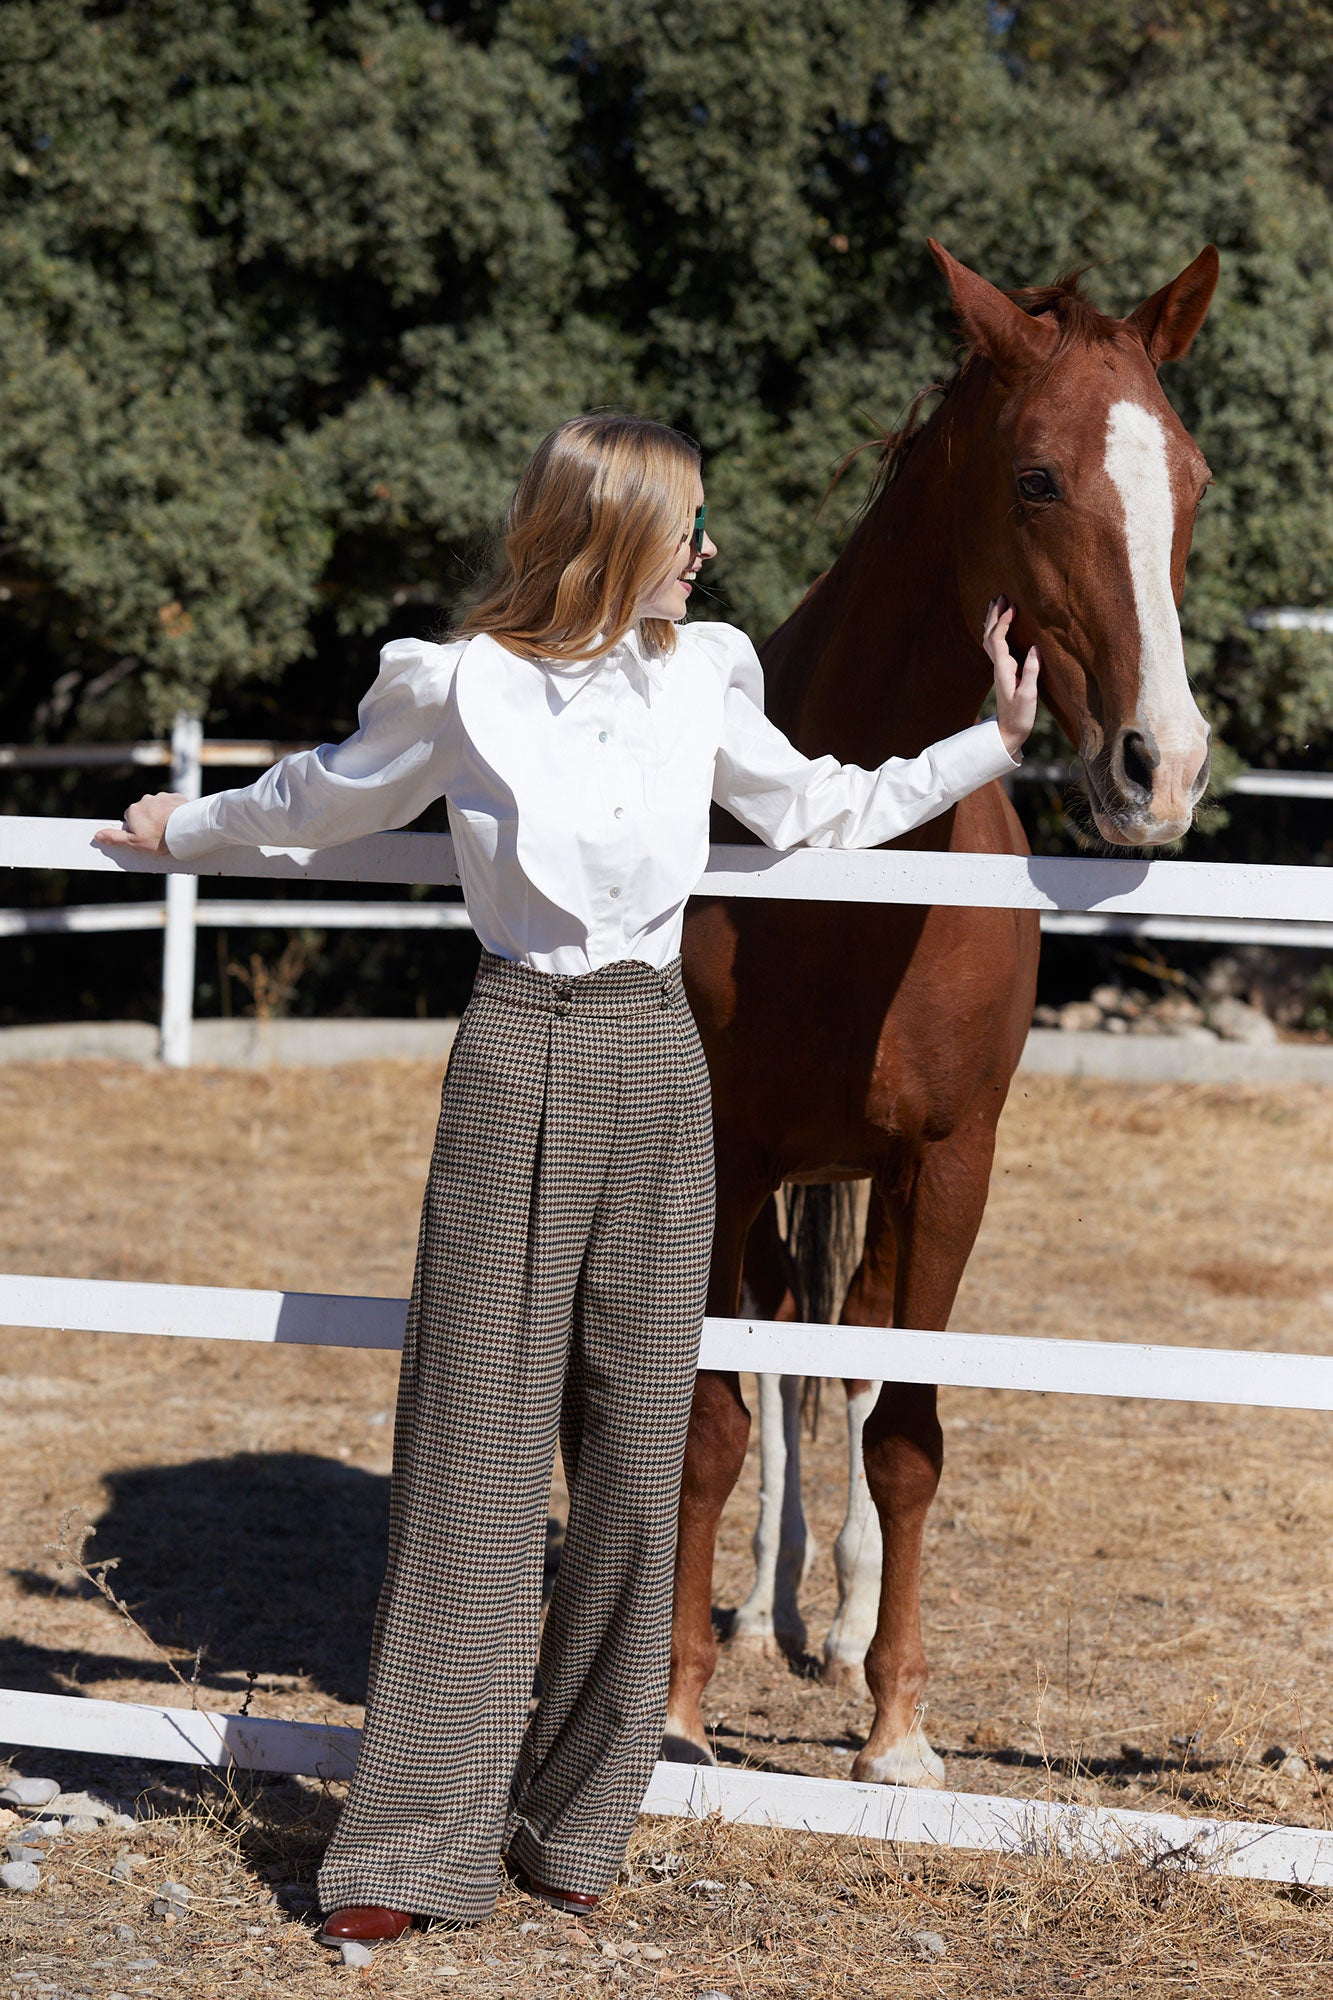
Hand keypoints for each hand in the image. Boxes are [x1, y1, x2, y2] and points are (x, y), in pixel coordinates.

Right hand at [93, 792, 186, 854]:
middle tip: (159, 834)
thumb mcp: (134, 843)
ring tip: (170, 829)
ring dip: (163, 816)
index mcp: (133, 810)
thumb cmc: (159, 839)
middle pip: (145, 811)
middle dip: (150, 821)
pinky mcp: (176, 797)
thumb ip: (115, 838)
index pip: (130, 819)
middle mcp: (145, 800)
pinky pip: (173, 804)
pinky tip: (180, 821)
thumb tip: (97, 835)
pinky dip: (175, 812)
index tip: (146, 837)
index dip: (138, 830)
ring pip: (159, 807)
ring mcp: (161, 797)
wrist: (184, 830)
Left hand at [984, 596, 1039, 759]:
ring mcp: (999, 669)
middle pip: (990, 636)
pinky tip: (999, 626)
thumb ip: (1031, 673)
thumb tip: (1035, 648)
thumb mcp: (1028, 696)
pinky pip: (995, 646)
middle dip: (994, 615)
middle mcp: (998, 667)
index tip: (1012, 607)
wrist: (1008, 731)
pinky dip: (995, 632)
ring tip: (997, 605)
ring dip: (992, 621)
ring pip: (990, 640)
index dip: (1003, 622)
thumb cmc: (1020, 716)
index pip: (998, 640)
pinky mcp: (1004, 672)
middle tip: (1001, 596)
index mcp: (1003, 670)